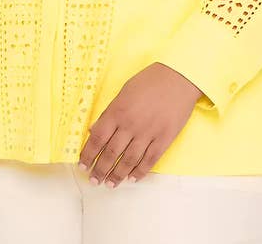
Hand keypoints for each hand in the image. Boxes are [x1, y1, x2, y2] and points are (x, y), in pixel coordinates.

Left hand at [78, 62, 202, 187]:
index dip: (88, 154)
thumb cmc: (149, 81)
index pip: (97, 138)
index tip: (82, 165)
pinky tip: (132, 178)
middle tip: (94, 180)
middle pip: (111, 153)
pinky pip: (149, 160)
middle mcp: (130, 124)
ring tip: (110, 184)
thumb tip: (95, 130)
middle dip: (100, 169)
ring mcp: (148, 133)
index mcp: (117, 111)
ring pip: (128, 161)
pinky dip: (140, 172)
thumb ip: (110, 112)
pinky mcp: (164, 138)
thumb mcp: (124, 91)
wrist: (178, 77)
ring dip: (117, 175)